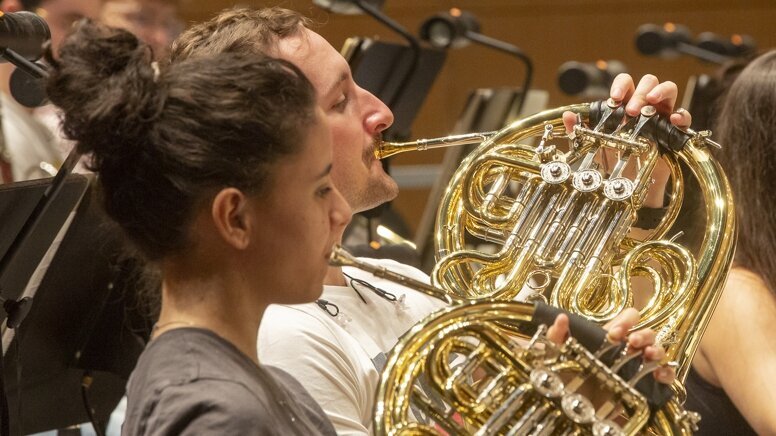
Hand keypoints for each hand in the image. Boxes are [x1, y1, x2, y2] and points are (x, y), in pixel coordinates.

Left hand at [546, 308, 675, 383]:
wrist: (573, 407)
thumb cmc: (567, 375)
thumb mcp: (557, 353)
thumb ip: (557, 335)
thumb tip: (561, 318)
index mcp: (611, 337)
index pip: (628, 319)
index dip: (626, 320)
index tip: (615, 332)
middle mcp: (628, 349)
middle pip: (647, 333)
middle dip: (642, 334)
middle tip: (632, 341)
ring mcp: (638, 367)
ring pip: (658, 351)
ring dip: (656, 349)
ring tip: (648, 354)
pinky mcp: (645, 386)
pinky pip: (665, 376)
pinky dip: (667, 373)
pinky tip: (659, 375)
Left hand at [559, 74, 692, 209]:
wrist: (629, 185)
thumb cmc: (613, 160)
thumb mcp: (592, 146)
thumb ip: (578, 131)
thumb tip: (568, 116)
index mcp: (625, 104)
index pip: (626, 83)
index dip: (622, 85)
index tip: (615, 98)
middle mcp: (644, 107)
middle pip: (649, 82)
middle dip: (640, 92)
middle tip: (630, 111)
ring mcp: (661, 116)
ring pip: (669, 90)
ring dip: (660, 92)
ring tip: (650, 104)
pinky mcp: (675, 132)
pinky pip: (684, 117)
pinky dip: (682, 115)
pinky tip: (674, 119)